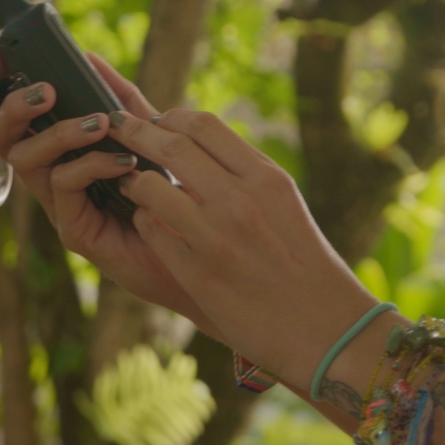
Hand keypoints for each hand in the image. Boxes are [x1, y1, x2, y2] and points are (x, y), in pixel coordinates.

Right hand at [0, 43, 221, 339]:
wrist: (197, 248)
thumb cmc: (168, 192)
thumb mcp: (146, 135)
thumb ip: (120, 99)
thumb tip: (89, 56)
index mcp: (61, 150)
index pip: (16, 113)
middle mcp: (50, 176)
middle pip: (2, 137)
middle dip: (15, 106)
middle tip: (47, 91)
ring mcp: (58, 205)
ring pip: (25, 160)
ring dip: (59, 133)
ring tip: (99, 123)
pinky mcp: (74, 230)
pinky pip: (63, 187)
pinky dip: (91, 165)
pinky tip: (126, 163)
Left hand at [105, 108, 386, 389]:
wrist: (325, 327)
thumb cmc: (304, 263)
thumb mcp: (285, 203)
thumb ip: (245, 172)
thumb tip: (201, 145)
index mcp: (265, 178)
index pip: (204, 125)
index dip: (170, 117)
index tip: (156, 120)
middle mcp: (240, 201)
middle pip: (172, 145)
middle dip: (136, 132)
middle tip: (119, 128)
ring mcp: (216, 237)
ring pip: (150, 185)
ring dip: (134, 181)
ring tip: (130, 184)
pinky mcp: (198, 274)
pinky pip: (151, 231)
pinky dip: (144, 221)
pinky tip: (148, 224)